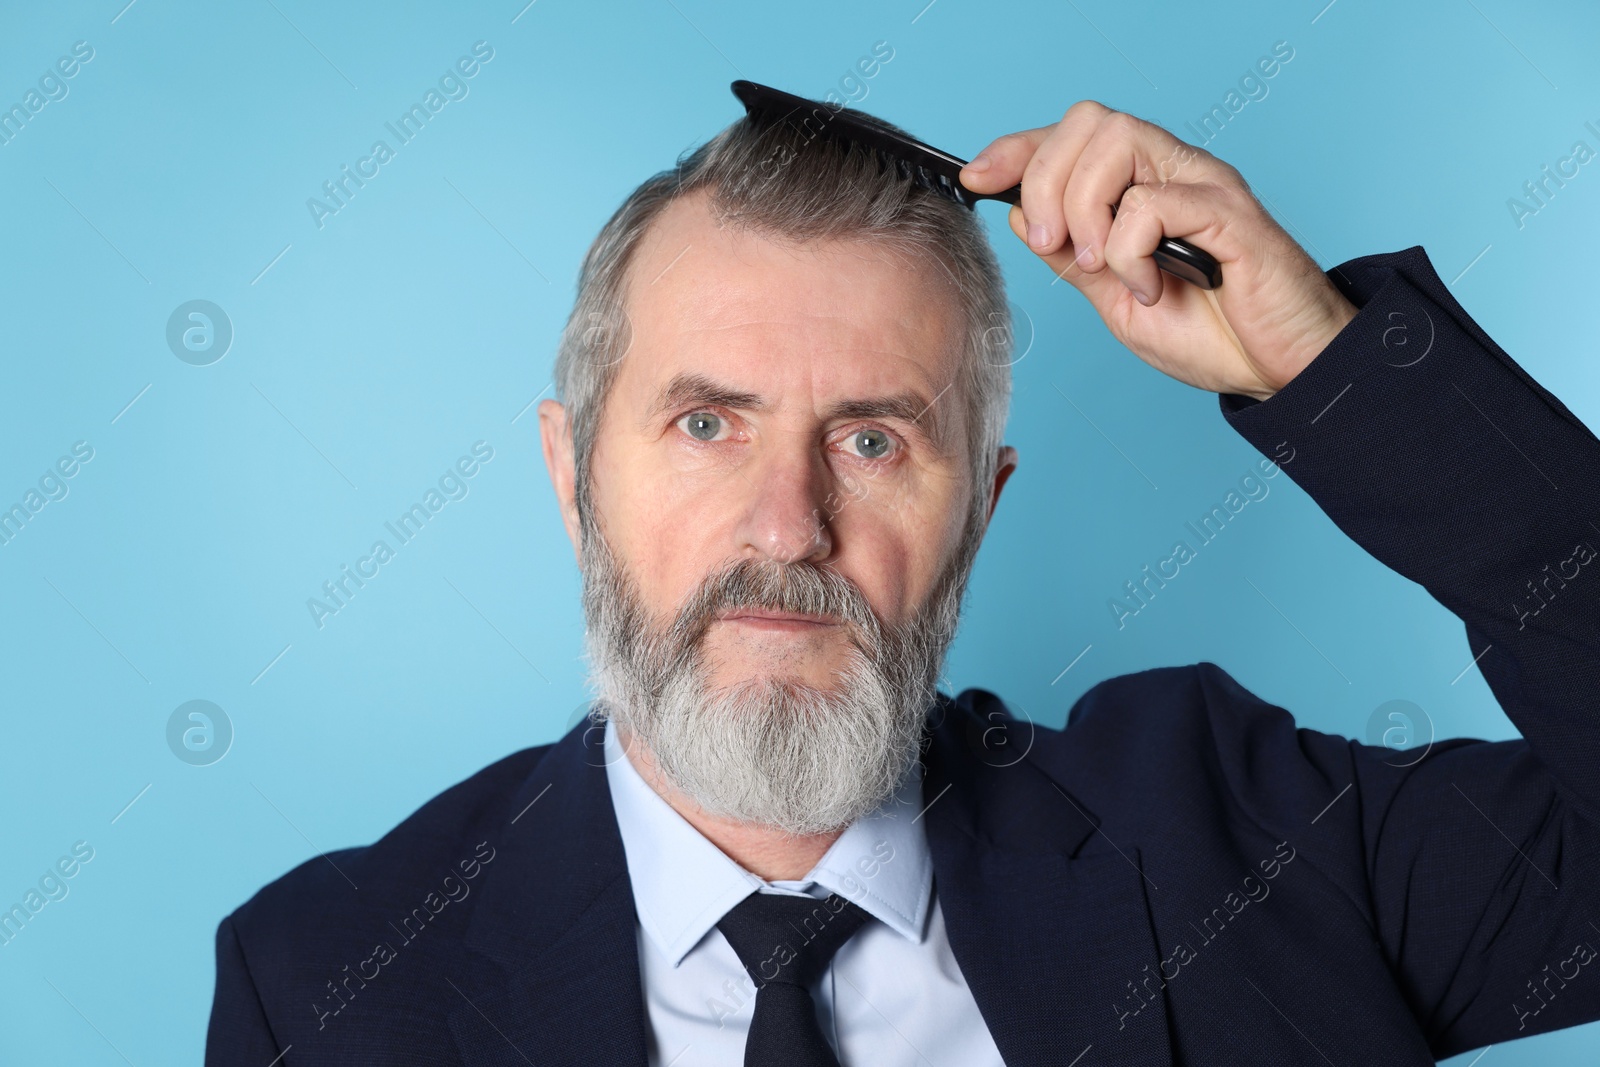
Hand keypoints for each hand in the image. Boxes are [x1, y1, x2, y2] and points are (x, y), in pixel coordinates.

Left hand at [960, 101, 1356, 400]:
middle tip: (1049, 244)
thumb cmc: (1213, 335)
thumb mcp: (1117, 301)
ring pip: (1117, 142)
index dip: (1017, 148)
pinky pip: (1154, 201)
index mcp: (1143, 187)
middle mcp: (1173, 172)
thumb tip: (1019, 214)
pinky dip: (1130, 249)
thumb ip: (1074, 258)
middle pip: (1088, 122)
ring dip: (1085, 209)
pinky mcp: (1230, 213)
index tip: (976, 177)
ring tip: (1102, 266)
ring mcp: (1203, 185)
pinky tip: (1150, 284)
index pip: (1071, 135)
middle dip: (1046, 180)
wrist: (1281, 371)